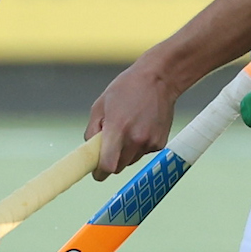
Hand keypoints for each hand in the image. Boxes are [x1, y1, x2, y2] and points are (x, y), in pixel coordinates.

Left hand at [87, 61, 178, 176]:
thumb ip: (92, 131)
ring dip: (126, 153)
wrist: (159, 79)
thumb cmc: (127, 88)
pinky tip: (141, 127)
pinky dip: (139, 146)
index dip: (99, 172)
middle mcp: (135, 140)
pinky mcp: (160, 143)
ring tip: (129, 128)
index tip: (96, 171)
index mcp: (118, 129)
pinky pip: (144, 153)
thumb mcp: (100, 105)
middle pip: (118, 167)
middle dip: (111, 160)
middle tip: (110, 144)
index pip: (107, 166)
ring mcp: (150, 143)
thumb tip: (90, 151)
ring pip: (131, 161)